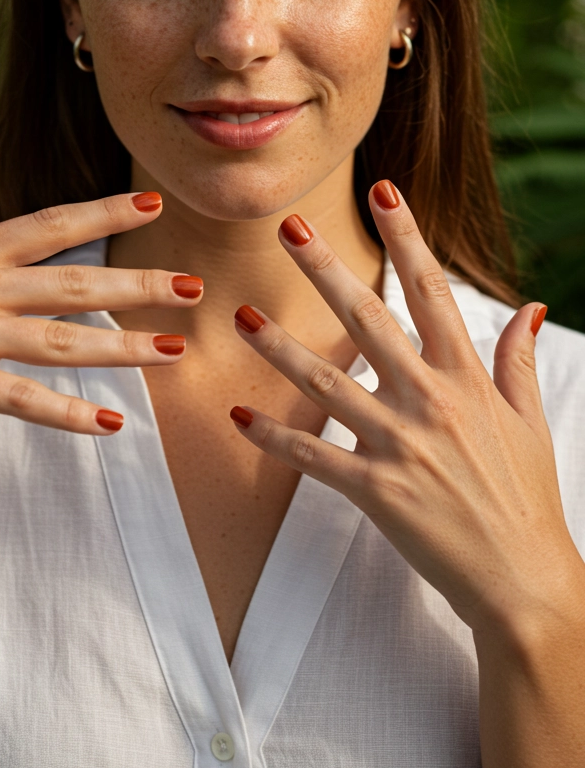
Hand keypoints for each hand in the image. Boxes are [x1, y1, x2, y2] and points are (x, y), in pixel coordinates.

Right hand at [0, 161, 200, 432]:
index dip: (105, 211)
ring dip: (121, 347)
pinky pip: (15, 397)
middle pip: (71, 281)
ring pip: (57, 339)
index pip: (50, 224)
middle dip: (137, 284)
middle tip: (193, 288)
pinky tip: (109, 423)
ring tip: (173, 351)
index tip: (154, 202)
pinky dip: (65, 413)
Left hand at [230, 181, 583, 641]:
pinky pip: (313, 456)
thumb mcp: (530, 420)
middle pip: (368, 319)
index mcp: (466, 376)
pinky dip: (274, 438)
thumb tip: (528, 307)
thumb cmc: (526, 496)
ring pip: (326, 382)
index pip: (431, 289)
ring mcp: (399, 444)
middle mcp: (429, 400)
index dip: (405, 235)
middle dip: (326, 269)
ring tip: (240, 314)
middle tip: (289, 228)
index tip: (383, 191)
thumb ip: (517, 359)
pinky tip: (238, 417)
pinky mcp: (375, 489)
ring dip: (278, 347)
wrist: (521, 577)